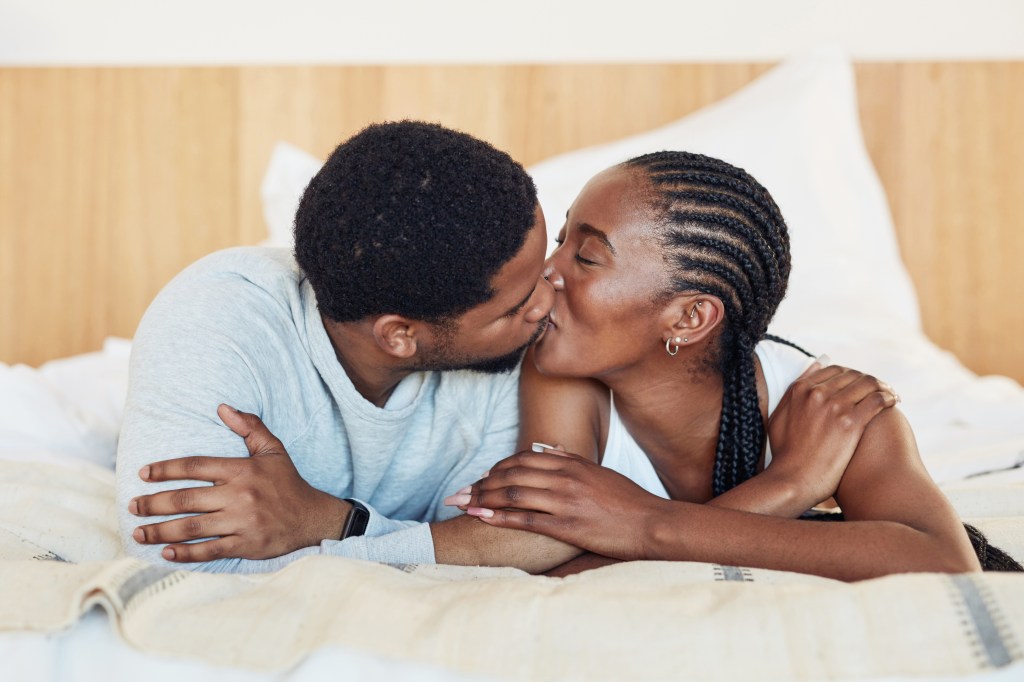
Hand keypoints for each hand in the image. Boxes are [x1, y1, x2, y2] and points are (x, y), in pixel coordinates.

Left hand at [129, 404, 348, 561]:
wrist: (313, 517)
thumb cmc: (288, 483)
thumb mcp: (273, 450)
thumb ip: (249, 427)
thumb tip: (222, 407)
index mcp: (242, 470)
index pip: (195, 466)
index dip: (166, 469)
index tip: (143, 474)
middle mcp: (239, 496)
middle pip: (185, 499)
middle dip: (154, 503)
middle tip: (133, 506)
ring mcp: (241, 523)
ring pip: (191, 527)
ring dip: (160, 531)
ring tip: (139, 532)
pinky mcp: (245, 545)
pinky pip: (209, 551)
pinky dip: (185, 553)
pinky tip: (166, 552)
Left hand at [447, 447, 669, 560]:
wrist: (651, 524)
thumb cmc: (627, 500)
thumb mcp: (598, 472)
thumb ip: (572, 458)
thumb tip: (548, 447)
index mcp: (571, 463)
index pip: (522, 458)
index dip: (496, 468)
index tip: (480, 477)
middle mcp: (564, 478)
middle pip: (510, 475)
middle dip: (480, 484)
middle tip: (458, 493)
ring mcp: (564, 501)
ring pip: (512, 494)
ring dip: (482, 499)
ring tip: (462, 505)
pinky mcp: (567, 526)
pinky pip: (526, 519)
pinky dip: (499, 518)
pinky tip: (482, 518)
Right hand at [766, 358, 898, 505]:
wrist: (793, 480)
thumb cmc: (786, 454)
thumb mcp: (779, 417)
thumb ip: (793, 392)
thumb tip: (814, 366)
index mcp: (800, 390)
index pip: (833, 370)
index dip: (850, 374)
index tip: (859, 382)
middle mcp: (817, 393)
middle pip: (852, 375)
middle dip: (868, 380)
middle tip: (881, 388)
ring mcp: (834, 407)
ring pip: (868, 383)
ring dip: (883, 386)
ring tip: (891, 394)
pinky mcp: (850, 423)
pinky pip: (877, 400)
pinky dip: (888, 397)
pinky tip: (893, 402)